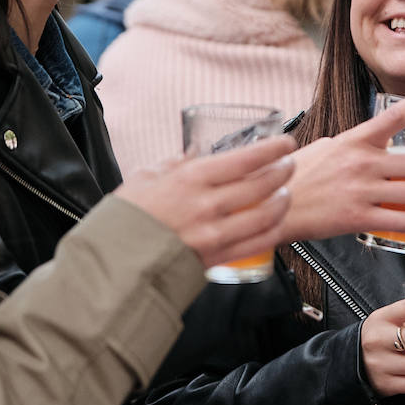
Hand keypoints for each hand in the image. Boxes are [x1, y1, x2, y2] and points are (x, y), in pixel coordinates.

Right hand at [113, 135, 295, 268]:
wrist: (115, 262)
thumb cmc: (127, 216)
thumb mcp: (145, 176)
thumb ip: (175, 162)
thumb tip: (195, 150)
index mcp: (190, 179)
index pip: (244, 159)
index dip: (272, 149)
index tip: (285, 143)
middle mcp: (206, 205)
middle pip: (261, 185)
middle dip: (282, 170)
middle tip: (289, 163)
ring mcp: (214, 234)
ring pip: (265, 214)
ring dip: (282, 200)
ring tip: (285, 191)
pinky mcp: (217, 258)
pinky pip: (257, 243)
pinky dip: (273, 229)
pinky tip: (276, 221)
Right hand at [282, 83, 404, 242]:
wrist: (270, 207)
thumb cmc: (293, 177)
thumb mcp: (321, 149)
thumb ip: (348, 146)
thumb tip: (366, 144)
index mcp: (355, 140)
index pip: (397, 115)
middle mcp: (363, 162)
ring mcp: (361, 190)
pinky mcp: (357, 217)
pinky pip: (400, 220)